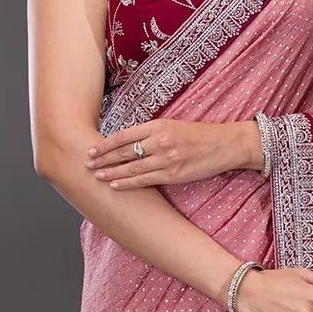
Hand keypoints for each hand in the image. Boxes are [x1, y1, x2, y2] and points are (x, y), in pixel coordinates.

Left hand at [86, 119, 260, 187]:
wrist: (226, 144)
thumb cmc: (200, 135)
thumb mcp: (174, 126)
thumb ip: (152, 132)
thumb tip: (129, 142)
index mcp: (158, 125)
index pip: (124, 135)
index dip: (105, 144)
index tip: (91, 149)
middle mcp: (159, 141)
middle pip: (124, 151)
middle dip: (103, 159)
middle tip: (87, 164)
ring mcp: (166, 158)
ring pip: (131, 167)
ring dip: (111, 173)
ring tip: (96, 176)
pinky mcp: (174, 174)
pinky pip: (145, 180)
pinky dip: (128, 183)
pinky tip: (115, 186)